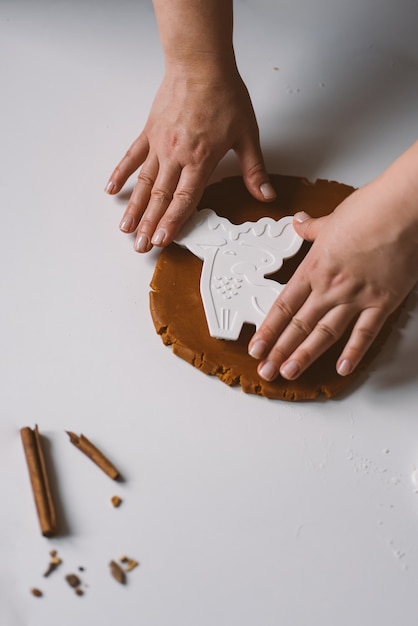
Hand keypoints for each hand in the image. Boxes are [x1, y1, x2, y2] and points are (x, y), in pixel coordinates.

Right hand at [105, 68, 275, 252]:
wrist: (200, 62)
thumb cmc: (224, 94)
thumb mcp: (247, 134)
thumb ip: (253, 169)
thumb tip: (266, 195)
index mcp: (200, 159)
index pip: (185, 199)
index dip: (173, 223)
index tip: (162, 241)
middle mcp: (176, 155)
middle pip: (161, 197)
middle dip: (149, 224)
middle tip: (140, 246)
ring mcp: (159, 144)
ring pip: (144, 182)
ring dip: (134, 207)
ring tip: (125, 228)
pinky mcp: (149, 131)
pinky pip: (132, 156)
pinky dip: (121, 173)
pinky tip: (112, 189)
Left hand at [248, 169, 417, 380]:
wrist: (403, 208)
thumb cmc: (370, 209)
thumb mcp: (331, 219)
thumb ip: (310, 228)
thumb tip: (298, 222)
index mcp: (314, 268)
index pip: (284, 306)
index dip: (268, 330)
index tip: (256, 346)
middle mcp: (330, 286)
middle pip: (299, 325)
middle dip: (279, 350)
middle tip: (266, 370)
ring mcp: (356, 297)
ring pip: (325, 333)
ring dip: (305, 355)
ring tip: (290, 372)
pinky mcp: (382, 302)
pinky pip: (365, 333)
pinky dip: (353, 353)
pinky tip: (342, 368)